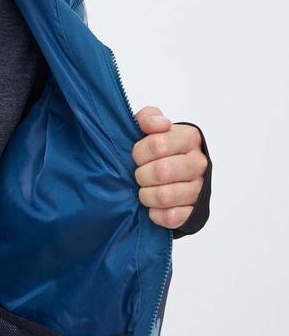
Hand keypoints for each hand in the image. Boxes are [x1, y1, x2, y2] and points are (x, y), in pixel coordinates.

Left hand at [131, 106, 207, 229]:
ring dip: (146, 195)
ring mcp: (199, 188)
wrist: (169, 172)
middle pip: (162, 172)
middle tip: (138, 175)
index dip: (139, 153)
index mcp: (189, 138)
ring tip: (144, 190)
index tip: (137, 156)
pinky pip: (172, 217)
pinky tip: (152, 206)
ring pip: (165, 196)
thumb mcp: (149, 127)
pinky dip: (156, 213)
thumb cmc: (156, 148)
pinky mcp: (195, 212)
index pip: (158, 145)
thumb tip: (158, 124)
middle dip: (141, 175)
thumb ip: (149, 118)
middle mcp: (199, 163)